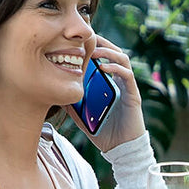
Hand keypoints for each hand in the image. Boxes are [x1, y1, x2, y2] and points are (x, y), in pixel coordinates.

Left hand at [65, 36, 144, 152]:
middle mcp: (120, 82)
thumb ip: (72, 104)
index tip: (79, 41)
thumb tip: (56, 94)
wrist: (121, 149)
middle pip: (114, 52)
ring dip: (108, 52)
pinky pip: (127, 75)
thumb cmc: (104, 133)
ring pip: (122, 59)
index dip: (94, 46)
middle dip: (101, 43)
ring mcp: (127, 87)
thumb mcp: (82, 116)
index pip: (104, 57)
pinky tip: (103, 67)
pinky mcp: (133, 94)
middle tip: (86, 38)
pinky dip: (115, 68)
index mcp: (109, 84)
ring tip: (94, 51)